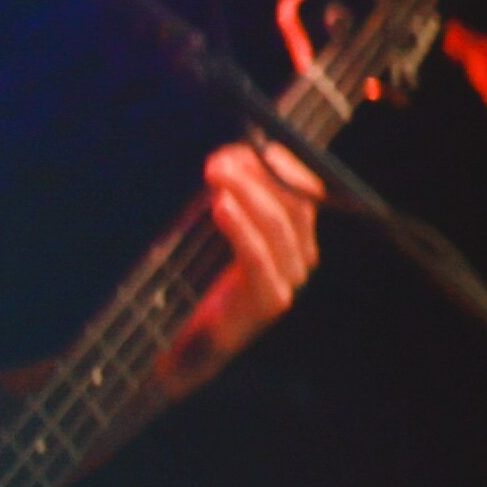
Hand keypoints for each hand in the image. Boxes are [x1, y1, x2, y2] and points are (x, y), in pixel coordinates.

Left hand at [153, 139, 322, 397]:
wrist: (181, 342)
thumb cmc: (193, 281)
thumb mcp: (211, 231)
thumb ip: (226, 198)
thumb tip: (226, 158)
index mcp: (293, 237)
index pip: (305, 191)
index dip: (279, 164)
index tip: (249, 144)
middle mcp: (299, 258)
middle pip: (295, 204)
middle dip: (259, 174)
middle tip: (220, 159)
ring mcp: (286, 281)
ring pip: (280, 226)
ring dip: (248, 193)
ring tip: (216, 174)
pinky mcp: (266, 303)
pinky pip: (259, 259)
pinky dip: (241, 229)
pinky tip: (221, 206)